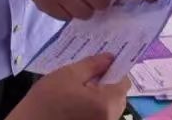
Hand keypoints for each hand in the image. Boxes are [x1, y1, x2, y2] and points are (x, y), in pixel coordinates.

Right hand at [6, 53, 130, 119]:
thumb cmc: (47, 98)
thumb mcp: (69, 74)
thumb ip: (93, 65)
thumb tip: (110, 58)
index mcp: (107, 103)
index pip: (124, 81)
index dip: (113, 70)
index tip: (99, 64)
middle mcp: (110, 118)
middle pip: (119, 96)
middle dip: (108, 84)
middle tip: (87, 77)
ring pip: (111, 107)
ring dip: (101, 96)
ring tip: (80, 90)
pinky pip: (101, 115)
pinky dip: (94, 107)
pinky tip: (77, 104)